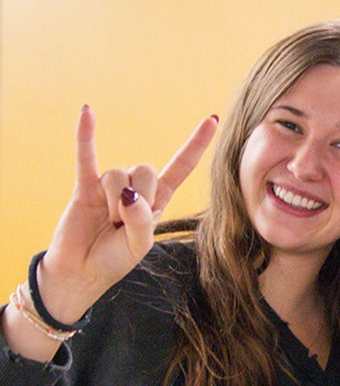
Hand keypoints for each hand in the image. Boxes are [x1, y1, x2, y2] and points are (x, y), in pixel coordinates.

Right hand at [36, 106, 217, 323]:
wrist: (80, 272)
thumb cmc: (115, 259)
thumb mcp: (140, 246)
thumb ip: (142, 221)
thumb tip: (129, 194)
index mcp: (158, 200)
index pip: (182, 166)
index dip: (196, 144)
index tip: (213, 119)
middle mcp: (136, 187)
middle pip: (146, 169)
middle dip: (140, 197)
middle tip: (124, 224)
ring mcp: (110, 185)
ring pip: (118, 173)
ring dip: (113, 202)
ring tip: (107, 223)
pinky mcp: (84, 186)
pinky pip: (86, 155)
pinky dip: (85, 135)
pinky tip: (87, 112)